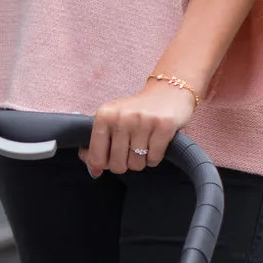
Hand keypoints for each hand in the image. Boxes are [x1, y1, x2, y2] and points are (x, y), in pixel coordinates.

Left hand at [81, 80, 197, 177]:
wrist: (168, 91)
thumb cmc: (136, 111)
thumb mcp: (112, 120)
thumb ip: (98, 144)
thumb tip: (93, 171)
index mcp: (104, 116)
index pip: (97, 157)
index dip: (104, 165)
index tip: (111, 158)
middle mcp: (122, 117)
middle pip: (117, 165)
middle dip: (125, 164)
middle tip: (130, 150)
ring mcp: (143, 121)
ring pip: (136, 164)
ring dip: (141, 160)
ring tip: (144, 144)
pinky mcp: (164, 126)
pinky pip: (154, 159)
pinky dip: (155, 157)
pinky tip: (155, 143)